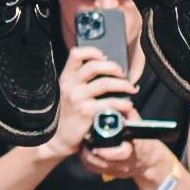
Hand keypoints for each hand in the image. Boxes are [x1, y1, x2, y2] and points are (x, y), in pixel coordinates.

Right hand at [55, 45, 135, 159]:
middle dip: (114, 68)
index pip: (76, 54)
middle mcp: (71, 86)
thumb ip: (81, 81)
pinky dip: (123, 103)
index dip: (93, 52)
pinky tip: (127, 106)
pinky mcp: (87, 112)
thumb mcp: (69, 93)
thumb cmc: (69, 116)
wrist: (59, 138)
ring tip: (130, 90)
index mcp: (66, 78)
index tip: (104, 58)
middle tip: (123, 75)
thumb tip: (105, 69)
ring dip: (124, 85)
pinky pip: (110, 103)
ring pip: (106, 83)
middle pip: (95, 66)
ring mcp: (78, 98)